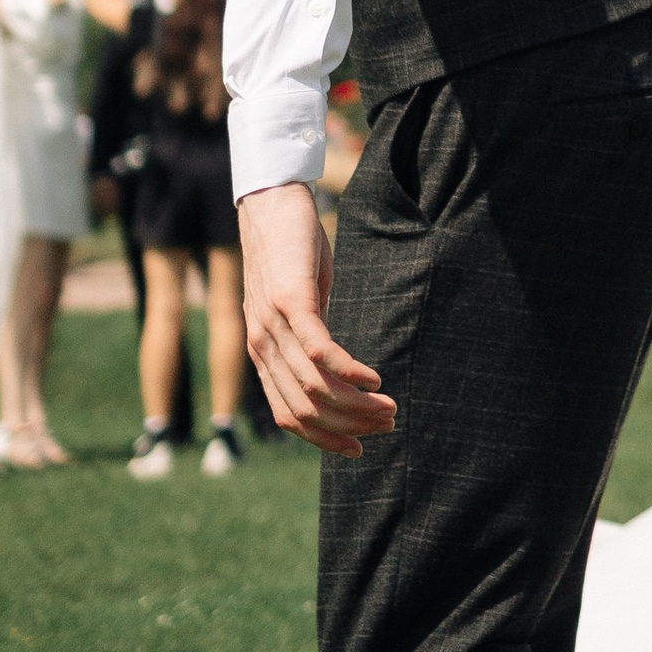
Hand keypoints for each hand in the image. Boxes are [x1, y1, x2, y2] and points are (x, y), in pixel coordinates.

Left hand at [239, 180, 395, 456]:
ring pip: (316, 388)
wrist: (269, 203)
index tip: (359, 448)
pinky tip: (374, 378)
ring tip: (389, 406)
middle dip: (350, 427)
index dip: (325, 440)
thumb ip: (309, 338)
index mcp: (263, 354)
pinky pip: (320, 352)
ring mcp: (274, 326)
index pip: (290, 416)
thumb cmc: (289, 253)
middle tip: (387, 423)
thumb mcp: (299, 304)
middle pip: (307, 410)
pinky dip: (349, 373)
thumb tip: (334, 368)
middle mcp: (262, 347)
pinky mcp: (291, 302)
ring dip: (357, 405)